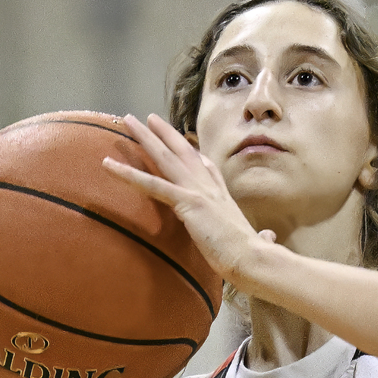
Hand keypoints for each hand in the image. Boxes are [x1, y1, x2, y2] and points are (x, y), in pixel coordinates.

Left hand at [103, 114, 264, 288]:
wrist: (252, 258)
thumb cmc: (254, 255)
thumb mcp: (255, 241)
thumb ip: (261, 237)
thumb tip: (268, 239)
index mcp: (224, 196)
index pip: (207, 168)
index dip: (195, 154)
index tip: (186, 143)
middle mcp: (210, 187)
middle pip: (184, 152)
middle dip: (166, 133)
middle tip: (148, 119)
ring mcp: (197, 191)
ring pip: (166, 158)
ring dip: (146, 138)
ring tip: (128, 121)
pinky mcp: (186, 202)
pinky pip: (151, 184)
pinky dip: (127, 174)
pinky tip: (108, 165)